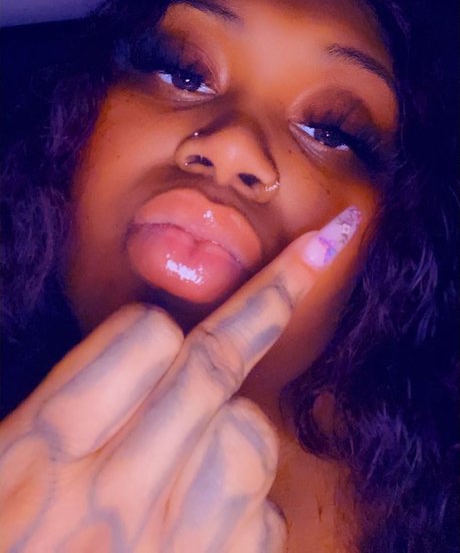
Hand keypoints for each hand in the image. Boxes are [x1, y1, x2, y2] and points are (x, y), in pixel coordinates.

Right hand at [0, 207, 359, 551]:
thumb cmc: (9, 538)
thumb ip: (63, 407)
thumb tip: (147, 351)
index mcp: (36, 456)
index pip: (140, 339)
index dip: (156, 329)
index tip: (171, 324)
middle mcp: (108, 498)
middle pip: (211, 368)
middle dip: (270, 301)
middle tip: (324, 242)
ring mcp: (169, 547)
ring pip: (248, 432)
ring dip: (234, 425)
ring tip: (189, 458)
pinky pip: (262, 514)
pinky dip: (245, 507)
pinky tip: (199, 531)